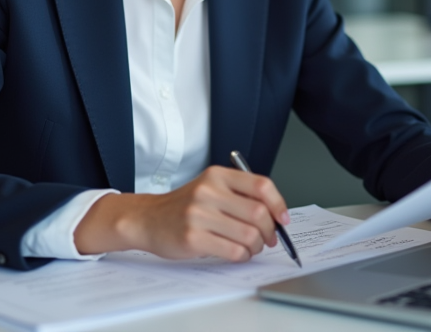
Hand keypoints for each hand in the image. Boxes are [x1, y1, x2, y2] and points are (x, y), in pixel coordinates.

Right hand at [73, 166, 289, 261]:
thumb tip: (276, 216)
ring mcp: (199, 215)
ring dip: (256, 247)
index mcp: (217, 175)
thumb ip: (239, 195)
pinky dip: (242, 256)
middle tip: (268, 239)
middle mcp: (208, 191)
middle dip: (269, 231)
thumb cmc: (184, 207)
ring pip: (249, 235)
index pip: (261, 185)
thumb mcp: (210, 188)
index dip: (279, 204)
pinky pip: (233, 251)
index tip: (283, 219)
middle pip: (258, 213)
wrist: (147, 219)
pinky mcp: (193, 238)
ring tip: (251, 248)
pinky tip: (237, 254)